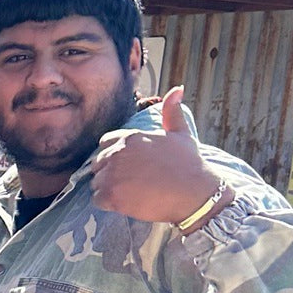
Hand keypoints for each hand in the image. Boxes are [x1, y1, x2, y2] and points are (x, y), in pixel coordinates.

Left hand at [90, 87, 222, 223]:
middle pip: (98, 163)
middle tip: (131, 182)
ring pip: (96, 182)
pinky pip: (97, 199)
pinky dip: (108, 204)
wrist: (196, 194)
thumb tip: (178, 88)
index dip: (115, 156)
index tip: (130, 166)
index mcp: (130, 137)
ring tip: (131, 193)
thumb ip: (172, 112)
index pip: (105, 144)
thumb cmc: (190, 165)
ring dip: (108, 189)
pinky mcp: (112, 195)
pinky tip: (126, 203)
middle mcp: (118, 152)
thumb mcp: (181, 134)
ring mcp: (113, 174)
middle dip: (110, 173)